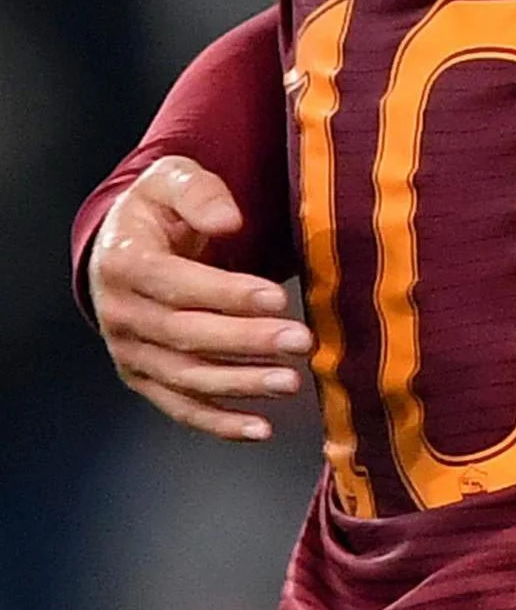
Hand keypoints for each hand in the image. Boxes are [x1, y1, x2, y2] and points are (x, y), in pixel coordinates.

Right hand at [88, 158, 313, 440]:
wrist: (123, 244)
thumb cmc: (159, 209)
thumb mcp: (172, 179)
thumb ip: (199, 192)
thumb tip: (228, 221)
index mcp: (124, 264)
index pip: (178, 285)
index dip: (226, 294)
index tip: (277, 297)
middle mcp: (120, 314)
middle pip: (186, 335)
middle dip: (246, 342)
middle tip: (300, 342)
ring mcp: (130, 352)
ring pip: (186, 377)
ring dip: (240, 385)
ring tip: (292, 382)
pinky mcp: (144, 377)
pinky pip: (181, 406)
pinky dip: (219, 422)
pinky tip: (261, 429)